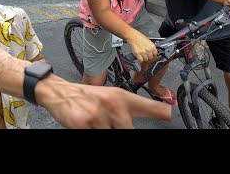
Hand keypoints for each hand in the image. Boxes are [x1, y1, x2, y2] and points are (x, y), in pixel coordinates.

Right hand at [42, 77, 170, 127]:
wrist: (61, 93)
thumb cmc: (89, 97)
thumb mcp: (112, 96)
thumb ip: (130, 109)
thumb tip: (149, 119)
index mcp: (122, 97)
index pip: (149, 106)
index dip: (162, 112)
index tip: (169, 115)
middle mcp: (113, 105)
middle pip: (129, 130)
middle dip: (122, 130)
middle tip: (111, 123)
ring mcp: (98, 116)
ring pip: (112, 134)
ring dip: (105, 130)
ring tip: (98, 122)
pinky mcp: (83, 125)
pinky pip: (95, 135)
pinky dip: (92, 132)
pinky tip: (89, 125)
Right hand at [128, 32, 157, 61]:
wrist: (133, 36)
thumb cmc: (140, 37)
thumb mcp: (149, 41)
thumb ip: (151, 47)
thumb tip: (153, 52)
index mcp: (152, 46)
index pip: (155, 54)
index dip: (154, 55)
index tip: (152, 56)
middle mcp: (148, 50)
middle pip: (151, 57)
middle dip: (149, 57)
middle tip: (147, 55)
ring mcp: (143, 53)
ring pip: (146, 59)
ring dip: (144, 58)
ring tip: (143, 55)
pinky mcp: (138, 54)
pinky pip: (141, 60)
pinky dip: (140, 59)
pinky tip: (140, 56)